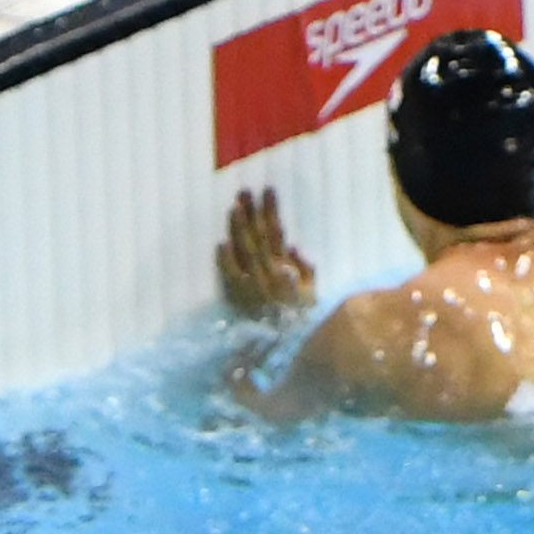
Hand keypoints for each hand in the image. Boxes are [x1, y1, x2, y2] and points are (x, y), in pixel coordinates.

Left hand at [219, 188, 315, 317]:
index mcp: (287, 266)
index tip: (268, 190)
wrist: (292, 344)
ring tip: (234, 207)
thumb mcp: (313, 291)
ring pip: (245, 250)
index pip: (278, 232)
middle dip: (252, 212)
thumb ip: (305, 269)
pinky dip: (226, 260)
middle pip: (258, 236)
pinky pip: (232, 277)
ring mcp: (255, 285)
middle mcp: (270, 272)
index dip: (272, 210)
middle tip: (244, 190)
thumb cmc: (304, 316)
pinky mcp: (241, 298)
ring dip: (239, 228)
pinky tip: (221, 243)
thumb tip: (294, 246)